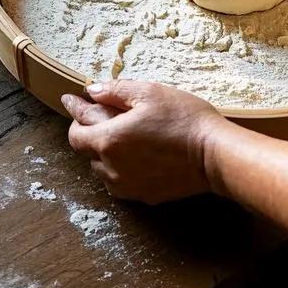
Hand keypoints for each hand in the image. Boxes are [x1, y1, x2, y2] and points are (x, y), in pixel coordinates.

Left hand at [63, 80, 223, 203]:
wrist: (214, 154)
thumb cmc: (183, 118)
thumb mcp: (150, 93)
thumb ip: (115, 91)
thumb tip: (91, 91)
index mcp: (108, 141)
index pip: (75, 134)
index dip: (75, 116)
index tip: (74, 101)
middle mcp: (111, 169)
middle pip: (89, 151)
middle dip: (95, 132)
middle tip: (113, 114)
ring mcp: (127, 186)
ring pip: (105, 169)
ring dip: (109, 152)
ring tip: (131, 135)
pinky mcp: (143, 196)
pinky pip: (123, 181)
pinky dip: (125, 167)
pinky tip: (143, 154)